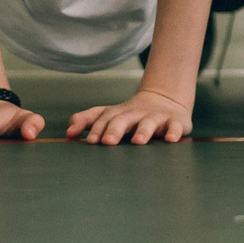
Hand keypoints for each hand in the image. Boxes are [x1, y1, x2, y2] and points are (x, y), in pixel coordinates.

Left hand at [67, 88, 195, 145]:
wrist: (165, 100)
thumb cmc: (131, 115)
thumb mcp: (109, 114)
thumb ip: (88, 120)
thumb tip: (68, 132)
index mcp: (118, 113)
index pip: (105, 119)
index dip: (97, 128)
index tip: (91, 141)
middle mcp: (136, 114)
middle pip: (124, 119)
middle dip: (115, 129)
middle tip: (108, 141)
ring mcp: (156, 117)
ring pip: (149, 122)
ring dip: (143, 131)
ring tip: (138, 141)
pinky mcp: (175, 121)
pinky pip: (175, 126)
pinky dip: (174, 131)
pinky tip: (171, 139)